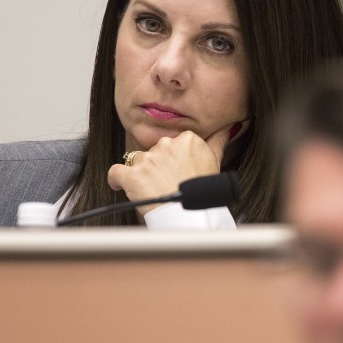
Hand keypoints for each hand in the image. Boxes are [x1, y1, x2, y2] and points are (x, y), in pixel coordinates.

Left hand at [107, 122, 239, 215]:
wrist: (191, 215)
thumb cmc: (204, 192)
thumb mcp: (215, 162)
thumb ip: (218, 141)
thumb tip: (227, 128)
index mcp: (187, 139)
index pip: (174, 143)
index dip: (174, 158)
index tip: (177, 170)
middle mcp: (166, 144)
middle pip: (156, 150)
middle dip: (158, 165)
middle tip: (167, 183)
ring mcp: (148, 159)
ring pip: (137, 160)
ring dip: (142, 173)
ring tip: (151, 190)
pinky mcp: (132, 175)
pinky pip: (116, 172)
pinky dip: (117, 180)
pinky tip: (121, 185)